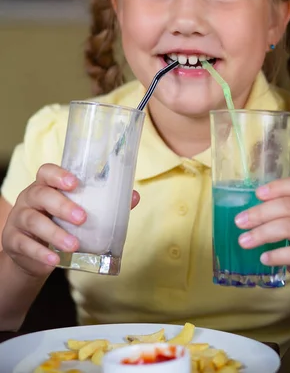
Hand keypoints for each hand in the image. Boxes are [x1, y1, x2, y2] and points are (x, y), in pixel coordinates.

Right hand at [1, 164, 139, 277]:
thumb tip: (134, 196)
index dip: (59, 175)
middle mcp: (30, 198)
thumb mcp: (78, 211)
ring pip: (33, 220)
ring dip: (55, 233)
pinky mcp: (13, 241)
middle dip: (62, 205)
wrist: (36, 253)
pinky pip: (24, 245)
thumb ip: (104, 203)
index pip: (46, 171)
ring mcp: (19, 219)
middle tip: (83, 218)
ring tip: (74, 244)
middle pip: (41, 195)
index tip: (75, 183)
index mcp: (47, 185)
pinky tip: (54, 261)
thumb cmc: (61, 223)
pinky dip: (40, 253)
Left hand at [234, 176, 289, 300]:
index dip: (277, 187)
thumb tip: (244, 212)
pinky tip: (263, 258)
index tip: (257, 194)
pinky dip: (277, 255)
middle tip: (239, 222)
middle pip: (289, 206)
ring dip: (263, 233)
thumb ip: (276, 214)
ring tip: (244, 241)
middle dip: (260, 213)